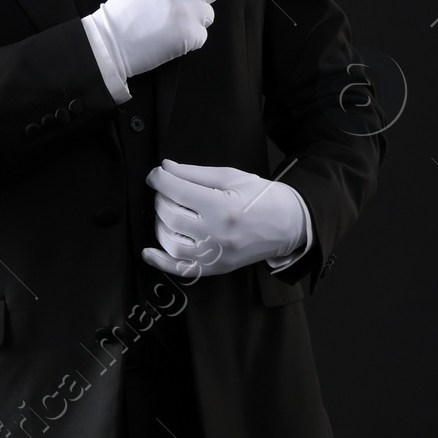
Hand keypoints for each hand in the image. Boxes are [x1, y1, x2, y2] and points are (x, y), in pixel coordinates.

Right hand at [98, 0, 229, 80]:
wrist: (113, 40)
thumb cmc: (127, 8)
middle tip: (179, 7)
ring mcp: (190, 11)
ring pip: (209, 14)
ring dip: (195, 19)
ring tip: (169, 24)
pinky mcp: (191, 34)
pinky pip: (202, 35)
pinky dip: (189, 38)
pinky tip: (169, 37)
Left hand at [143, 159, 308, 279]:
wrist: (289, 224)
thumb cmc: (262, 197)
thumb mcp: (232, 177)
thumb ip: (195, 173)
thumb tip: (165, 168)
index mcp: (222, 206)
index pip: (177, 191)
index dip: (159, 179)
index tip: (156, 175)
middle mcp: (216, 233)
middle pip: (170, 215)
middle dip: (161, 199)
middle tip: (166, 190)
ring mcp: (215, 255)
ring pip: (170, 242)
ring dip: (160, 224)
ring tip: (166, 211)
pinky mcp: (216, 268)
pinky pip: (181, 270)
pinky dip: (160, 262)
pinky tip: (148, 252)